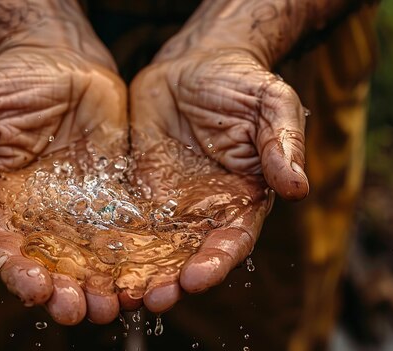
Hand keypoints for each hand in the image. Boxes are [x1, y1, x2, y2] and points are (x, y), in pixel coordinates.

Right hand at [0, 43, 127, 324]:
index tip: (34, 289)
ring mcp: (77, 209)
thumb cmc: (10, 81)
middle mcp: (38, 216)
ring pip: (89, 259)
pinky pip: (124, 230)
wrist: (60, 61)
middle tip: (80, 311)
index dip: (17, 270)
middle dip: (64, 292)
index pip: (3, 245)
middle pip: (50, 265)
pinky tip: (148, 274)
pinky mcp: (111, 196)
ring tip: (117, 306)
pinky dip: (134, 256)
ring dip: (101, 286)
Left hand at [128, 48, 307, 311]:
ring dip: (138, 272)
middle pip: (188, 255)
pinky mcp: (138, 190)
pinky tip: (94, 260)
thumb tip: (298, 186)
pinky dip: (112, 244)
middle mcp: (205, 210)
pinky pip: (124, 220)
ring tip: (120, 294)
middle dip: (172, 281)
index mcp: (242, 197)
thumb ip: (281, 144)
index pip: (232, 239)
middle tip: (151, 301)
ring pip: (153, 248)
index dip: (216, 262)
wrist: (196, 64)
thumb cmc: (240, 82)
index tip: (196, 279)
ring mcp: (169, 203)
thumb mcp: (270, 104)